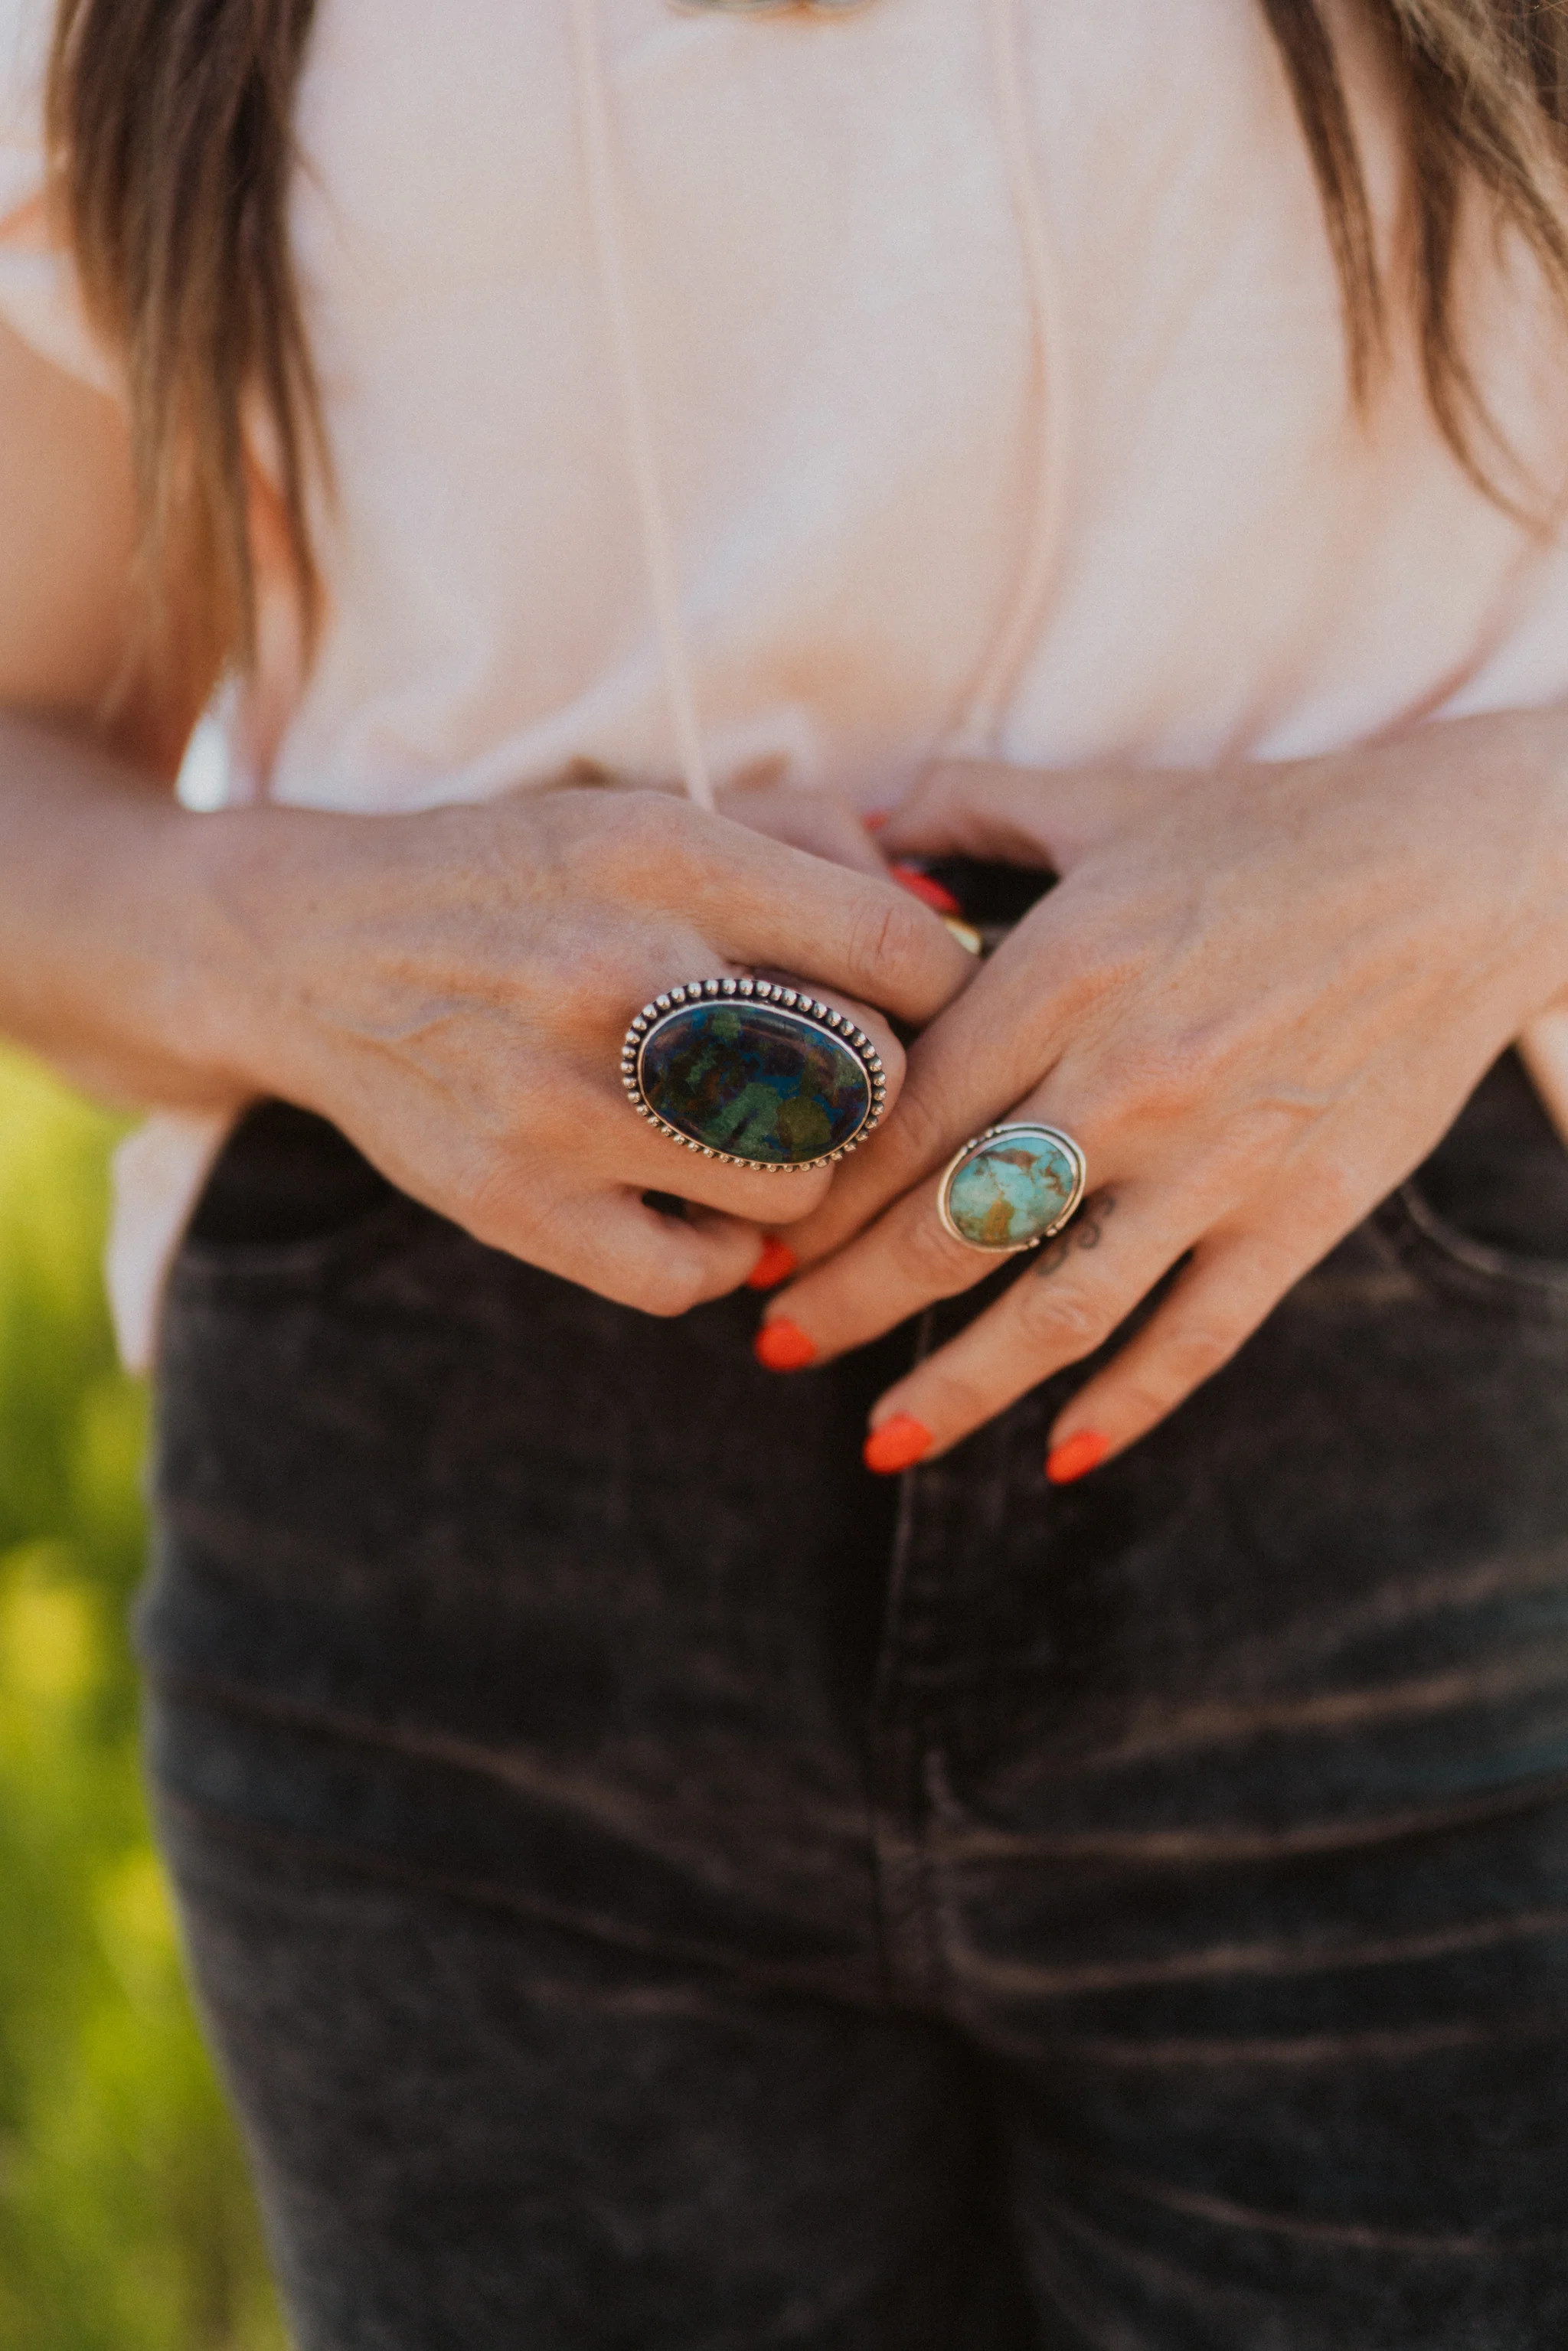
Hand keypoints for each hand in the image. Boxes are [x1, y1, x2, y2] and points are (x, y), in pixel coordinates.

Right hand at [193, 782, 971, 1312]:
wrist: (313, 948)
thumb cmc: (519, 882)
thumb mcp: (651, 816)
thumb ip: (811, 855)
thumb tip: (946, 929)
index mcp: (668, 858)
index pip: (899, 953)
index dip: (947, 994)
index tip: (927, 1009)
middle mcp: (618, 976)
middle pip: (870, 1085)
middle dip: (874, 1089)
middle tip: (833, 1080)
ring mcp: (561, 1102)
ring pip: (797, 1190)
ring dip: (796, 1174)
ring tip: (746, 1135)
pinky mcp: (514, 1204)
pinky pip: (697, 1277)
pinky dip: (718, 1252)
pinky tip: (691, 1201)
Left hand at [754, 718, 1567, 1475]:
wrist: (1461, 867)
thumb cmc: (1271, 828)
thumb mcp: (1102, 801)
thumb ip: (961, 812)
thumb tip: (848, 819)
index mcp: (1062, 972)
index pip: (900, 1120)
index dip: (813, 1197)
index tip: (754, 1240)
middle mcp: (1128, 1078)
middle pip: (950, 1226)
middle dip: (845, 1302)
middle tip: (774, 1347)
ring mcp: (1219, 1158)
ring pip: (1058, 1306)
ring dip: (957, 1386)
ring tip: (880, 1439)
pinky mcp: (1303, 1213)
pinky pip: (1197, 1336)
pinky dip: (1127, 1406)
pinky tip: (1059, 1453)